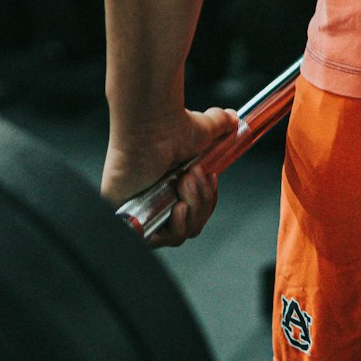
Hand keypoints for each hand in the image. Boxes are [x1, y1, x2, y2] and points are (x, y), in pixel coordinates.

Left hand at [102, 104, 238, 247]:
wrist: (150, 126)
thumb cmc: (170, 127)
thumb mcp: (204, 129)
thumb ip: (219, 126)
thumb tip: (234, 118)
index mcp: (169, 187)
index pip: (193, 213)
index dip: (206, 202)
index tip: (211, 179)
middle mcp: (153, 201)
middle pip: (189, 226)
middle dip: (201, 204)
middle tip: (192, 176)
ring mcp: (140, 211)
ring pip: (177, 235)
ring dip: (192, 211)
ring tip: (183, 183)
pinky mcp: (126, 219)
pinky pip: (154, 241)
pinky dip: (175, 228)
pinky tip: (179, 208)